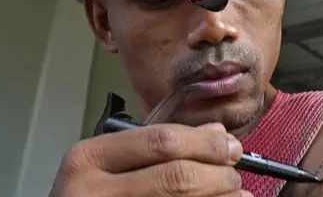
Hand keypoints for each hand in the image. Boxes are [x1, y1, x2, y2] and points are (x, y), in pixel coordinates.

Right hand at [49, 122, 252, 196]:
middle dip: (217, 173)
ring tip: (235, 191)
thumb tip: (216, 132)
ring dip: (220, 196)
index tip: (229, 145)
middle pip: (176, 176)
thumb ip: (155, 145)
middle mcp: (93, 193)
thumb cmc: (88, 195)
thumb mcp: (107, 164)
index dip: (205, 142)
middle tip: (233, 171)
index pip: (160, 141)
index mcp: (87, 159)